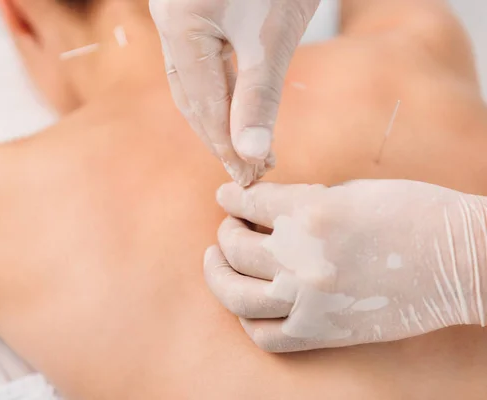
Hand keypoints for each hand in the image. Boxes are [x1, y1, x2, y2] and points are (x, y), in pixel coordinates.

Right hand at [149, 0, 319, 185]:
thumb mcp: (273, 34)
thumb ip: (258, 95)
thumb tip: (250, 151)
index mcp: (180, 26)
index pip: (201, 102)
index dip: (225, 144)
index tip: (250, 175)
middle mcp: (169, 20)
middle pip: (191, 95)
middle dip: (219, 135)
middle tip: (247, 170)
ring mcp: (178, 14)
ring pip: (193, 80)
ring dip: (218, 116)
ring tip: (242, 149)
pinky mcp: (194, 10)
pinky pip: (200, 60)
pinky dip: (219, 89)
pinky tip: (234, 107)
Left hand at [205, 180, 486, 351]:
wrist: (462, 262)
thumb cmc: (414, 213)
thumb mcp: (351, 192)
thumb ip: (301, 202)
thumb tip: (263, 211)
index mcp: (312, 212)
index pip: (248, 203)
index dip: (231, 196)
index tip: (226, 195)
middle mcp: (304, 259)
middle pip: (235, 247)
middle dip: (226, 232)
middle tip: (229, 227)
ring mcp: (311, 301)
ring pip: (237, 295)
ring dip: (220, 275)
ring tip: (219, 262)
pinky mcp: (324, 332)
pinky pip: (266, 335)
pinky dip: (248, 318)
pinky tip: (249, 301)